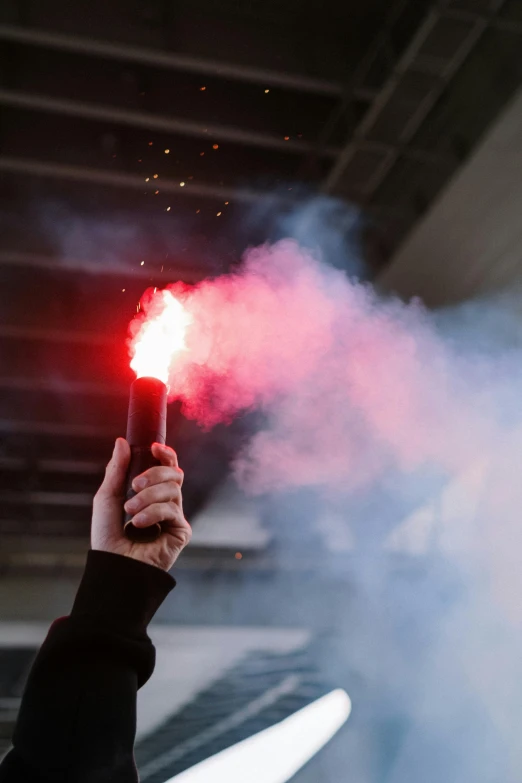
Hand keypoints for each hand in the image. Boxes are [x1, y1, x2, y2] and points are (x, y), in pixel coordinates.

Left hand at [92, 438, 190, 570]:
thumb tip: (122, 441)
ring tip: (131, 510)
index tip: (154, 448)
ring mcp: (175, 516)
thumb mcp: (107, 496)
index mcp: (151, 491)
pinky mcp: (181, 531)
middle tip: (135, 485)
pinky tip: (138, 524)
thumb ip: (117, 469)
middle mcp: (166, 502)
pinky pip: (172, 510)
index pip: (167, 466)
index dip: (165, 454)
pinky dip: (153, 513)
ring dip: (148, 497)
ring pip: (173, 489)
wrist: (112, 564)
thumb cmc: (107, 535)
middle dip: (154, 474)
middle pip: (175, 473)